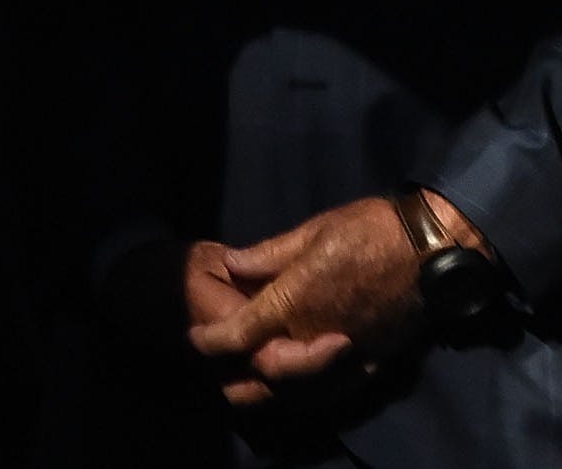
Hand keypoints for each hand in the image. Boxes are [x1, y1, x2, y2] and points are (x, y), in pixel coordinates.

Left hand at [189, 197, 418, 404]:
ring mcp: (348, 354)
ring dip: (270, 393)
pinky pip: (335, 391)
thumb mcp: (311, 232)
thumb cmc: (368, 231)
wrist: (431, 252)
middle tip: (216, 368)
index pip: (243, 333)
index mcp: (296, 300)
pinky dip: (309, 394)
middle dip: (237, 375)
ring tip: (245, 386)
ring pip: (300, 391)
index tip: (193, 340)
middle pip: (267, 373)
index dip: (212, 341)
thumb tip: (230, 266)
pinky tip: (296, 389)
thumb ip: (267, 256)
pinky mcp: (373, 362)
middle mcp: (318, 335)